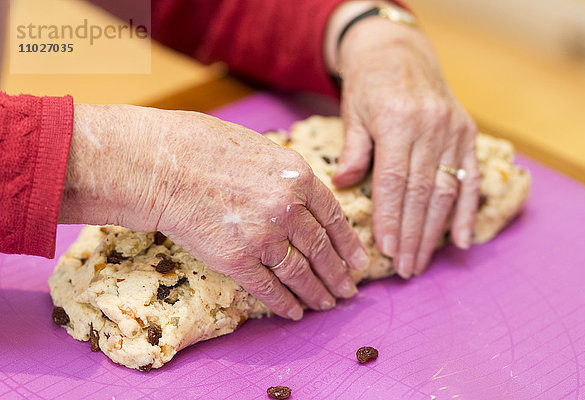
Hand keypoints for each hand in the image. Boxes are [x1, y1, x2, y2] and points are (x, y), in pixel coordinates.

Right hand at [60, 105, 368, 319]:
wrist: (162, 165)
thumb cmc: (205, 148)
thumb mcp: (262, 150)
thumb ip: (288, 178)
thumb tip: (303, 201)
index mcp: (299, 177)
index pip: (335, 218)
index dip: (349, 244)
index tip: (359, 261)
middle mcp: (288, 209)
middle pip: (321, 249)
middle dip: (338, 274)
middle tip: (349, 290)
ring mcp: (264, 236)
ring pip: (300, 273)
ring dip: (317, 292)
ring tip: (327, 303)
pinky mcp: (237, 260)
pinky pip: (268, 288)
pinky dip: (284, 303)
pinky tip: (295, 312)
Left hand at [327, 9, 480, 277]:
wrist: (400, 51)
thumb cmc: (369, 84)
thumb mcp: (353, 110)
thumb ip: (354, 149)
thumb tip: (342, 185)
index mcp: (398, 121)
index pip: (394, 181)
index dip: (391, 218)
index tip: (386, 250)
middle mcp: (431, 127)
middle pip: (422, 193)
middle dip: (412, 235)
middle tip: (404, 269)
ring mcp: (454, 131)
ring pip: (446, 191)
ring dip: (434, 232)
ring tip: (422, 262)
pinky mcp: (467, 134)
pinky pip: (471, 178)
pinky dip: (467, 212)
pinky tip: (460, 241)